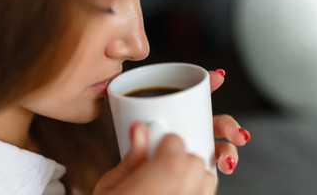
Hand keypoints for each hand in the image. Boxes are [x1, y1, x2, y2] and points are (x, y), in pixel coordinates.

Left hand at [93, 68, 249, 194]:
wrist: (133, 184)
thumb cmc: (133, 158)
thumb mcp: (131, 145)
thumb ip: (136, 137)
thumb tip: (137, 129)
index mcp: (176, 115)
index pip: (194, 96)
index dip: (209, 84)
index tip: (219, 76)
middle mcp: (190, 128)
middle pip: (215, 121)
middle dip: (229, 124)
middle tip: (236, 134)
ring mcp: (197, 146)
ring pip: (221, 143)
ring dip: (231, 148)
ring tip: (228, 160)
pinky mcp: (200, 163)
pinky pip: (216, 161)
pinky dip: (227, 162)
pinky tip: (226, 167)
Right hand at [93, 124, 216, 194]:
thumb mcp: (109, 186)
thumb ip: (131, 157)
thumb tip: (140, 128)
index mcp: (148, 191)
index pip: (176, 154)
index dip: (170, 143)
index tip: (160, 145)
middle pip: (195, 163)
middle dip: (181, 157)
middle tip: (162, 164)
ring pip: (208, 179)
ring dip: (193, 174)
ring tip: (170, 181)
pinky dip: (197, 190)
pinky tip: (177, 193)